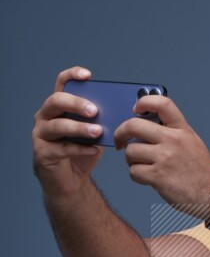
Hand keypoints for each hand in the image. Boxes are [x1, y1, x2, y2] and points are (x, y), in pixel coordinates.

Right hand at [33, 67, 103, 196]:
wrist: (71, 180)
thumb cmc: (81, 152)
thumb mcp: (94, 133)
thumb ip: (101, 121)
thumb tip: (121, 111)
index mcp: (58, 106)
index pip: (62, 83)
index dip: (72, 76)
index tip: (88, 75)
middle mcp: (45, 116)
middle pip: (56, 101)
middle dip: (76, 103)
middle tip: (95, 110)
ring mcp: (41, 134)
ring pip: (57, 126)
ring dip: (79, 128)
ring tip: (98, 131)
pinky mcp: (42, 153)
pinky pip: (62, 148)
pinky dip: (80, 149)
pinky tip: (95, 150)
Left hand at [114, 94, 209, 218]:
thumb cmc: (202, 172)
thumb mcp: (192, 143)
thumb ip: (173, 132)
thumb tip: (147, 126)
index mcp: (182, 130)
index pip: (162, 104)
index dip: (144, 102)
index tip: (135, 109)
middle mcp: (173, 140)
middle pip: (133, 126)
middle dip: (121, 134)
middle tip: (120, 141)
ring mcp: (165, 158)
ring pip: (131, 152)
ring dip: (132, 160)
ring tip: (143, 166)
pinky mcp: (158, 176)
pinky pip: (134, 171)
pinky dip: (137, 176)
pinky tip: (148, 179)